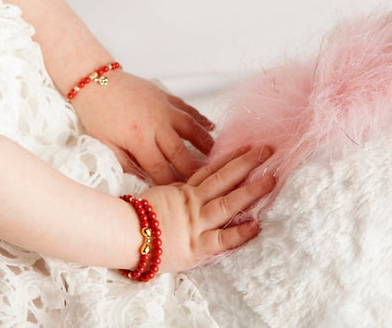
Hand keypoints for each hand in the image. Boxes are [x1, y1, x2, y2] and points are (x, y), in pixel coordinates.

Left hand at [71, 71, 215, 183]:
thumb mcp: (105, 145)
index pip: (161, 169)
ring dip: (206, 144)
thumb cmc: (97, 114)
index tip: (183, 196)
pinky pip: (188, 109)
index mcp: (138, 140)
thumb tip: (145, 181)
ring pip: (192, 128)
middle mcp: (155, 124)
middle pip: (181, 152)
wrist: (95, 81)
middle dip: (196, 171)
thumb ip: (127, 164)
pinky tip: (212, 128)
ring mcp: (163, 108)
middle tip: (211, 183)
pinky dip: (201, 119)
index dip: (173, 185)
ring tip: (220, 157)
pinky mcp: (165, 96)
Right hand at [141, 145, 275, 271]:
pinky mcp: (196, 245)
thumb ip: (172, 189)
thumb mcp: (155, 195)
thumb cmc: (132, 215)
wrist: (121, 233)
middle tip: (268, 151)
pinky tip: (257, 225)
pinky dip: (240, 233)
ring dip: (250, 191)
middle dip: (247, 164)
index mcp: (183, 190)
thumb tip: (182, 183)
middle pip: (224, 179)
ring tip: (271, 180)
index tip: (248, 146)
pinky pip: (222, 239)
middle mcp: (193, 203)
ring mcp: (196, 222)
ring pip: (228, 203)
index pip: (211, 169)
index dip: (231, 157)